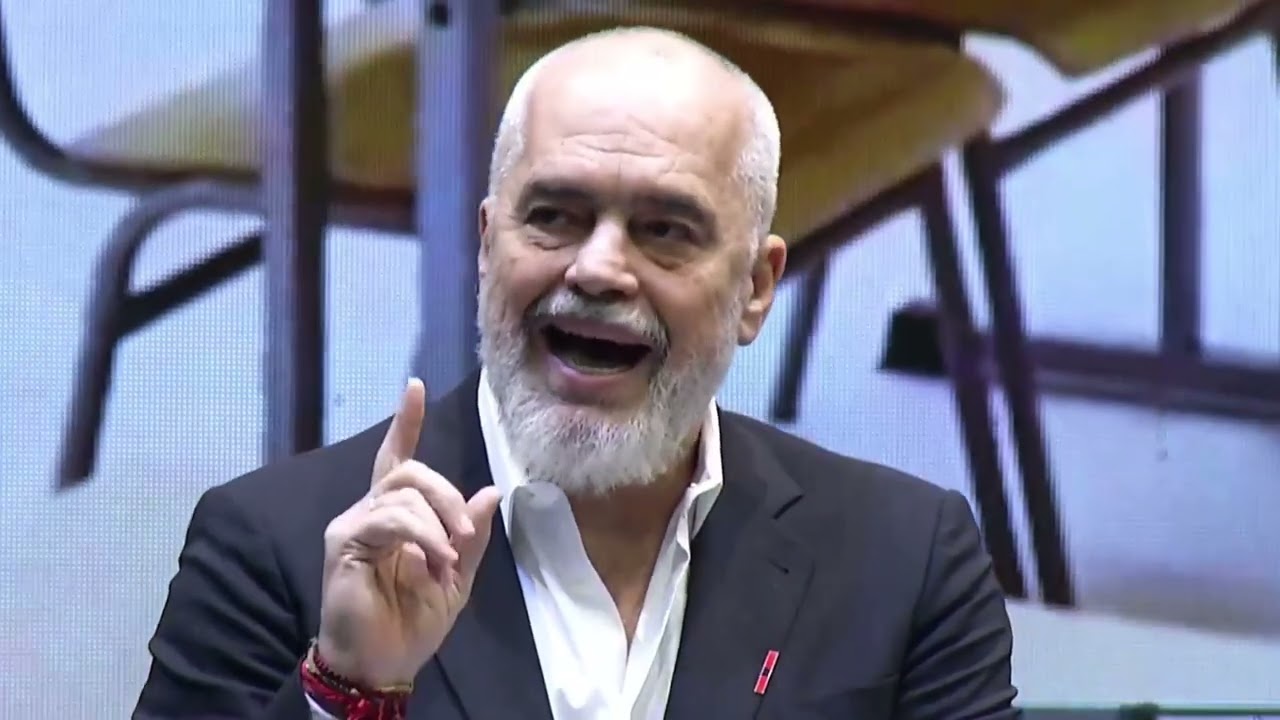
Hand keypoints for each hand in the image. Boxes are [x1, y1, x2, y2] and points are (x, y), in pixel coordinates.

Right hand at [316, 378, 501, 687]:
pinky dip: (421, 535)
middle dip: (447, 494)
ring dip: (438, 522)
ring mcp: (354, 524)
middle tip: (465, 531)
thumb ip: (471, 536)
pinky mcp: (344, 541)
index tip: (414, 385)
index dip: (405, 422)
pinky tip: (434, 560)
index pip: (398, 458)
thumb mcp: (457, 577)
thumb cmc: (413, 622)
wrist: (382, 663)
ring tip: (448, 559)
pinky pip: (389, 518)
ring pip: (403, 492)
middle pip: (410, 471)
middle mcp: (371, 511)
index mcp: (398, 516)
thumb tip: (490, 491)